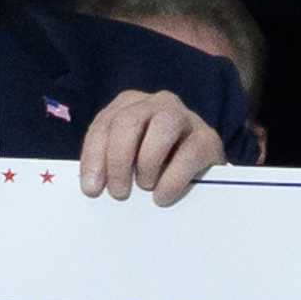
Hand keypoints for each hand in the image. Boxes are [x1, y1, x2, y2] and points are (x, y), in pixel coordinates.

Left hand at [77, 86, 224, 203]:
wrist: (201, 170)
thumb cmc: (156, 166)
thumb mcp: (128, 160)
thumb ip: (110, 163)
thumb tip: (92, 187)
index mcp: (130, 104)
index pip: (104, 125)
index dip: (94, 157)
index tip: (92, 189)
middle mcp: (157, 103)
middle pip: (128, 122)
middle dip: (118, 160)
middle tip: (118, 192)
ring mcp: (185, 116)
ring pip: (162, 127)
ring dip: (147, 163)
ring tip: (145, 187)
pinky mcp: (208, 138)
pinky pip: (189, 154)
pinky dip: (172, 179)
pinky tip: (162, 196)